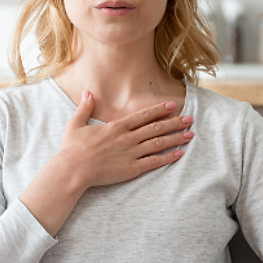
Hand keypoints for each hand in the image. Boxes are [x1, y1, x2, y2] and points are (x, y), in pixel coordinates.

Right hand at [56, 91, 193, 190]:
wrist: (72, 170)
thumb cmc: (72, 149)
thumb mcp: (75, 124)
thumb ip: (84, 107)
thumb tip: (87, 92)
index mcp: (116, 126)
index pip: (143, 116)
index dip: (159, 110)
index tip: (172, 105)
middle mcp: (127, 138)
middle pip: (156, 128)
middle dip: (175, 122)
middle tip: (190, 119)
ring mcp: (131, 154)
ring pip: (159, 143)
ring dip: (176, 138)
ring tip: (190, 134)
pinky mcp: (132, 169)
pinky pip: (154, 162)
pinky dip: (168, 157)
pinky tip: (179, 153)